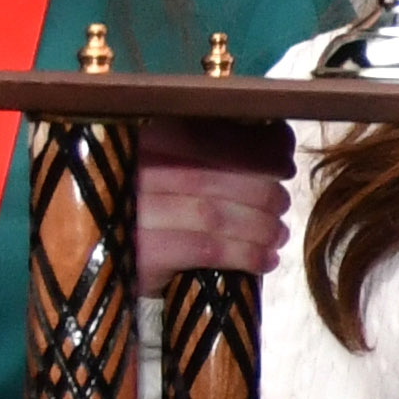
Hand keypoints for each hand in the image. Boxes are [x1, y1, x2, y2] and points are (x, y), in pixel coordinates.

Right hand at [135, 120, 293, 292]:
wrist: (113, 264)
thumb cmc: (162, 210)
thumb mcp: (180, 168)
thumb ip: (223, 147)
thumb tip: (280, 137)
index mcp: (146, 139)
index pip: (209, 135)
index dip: (257, 150)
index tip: (285, 165)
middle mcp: (134, 171)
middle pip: (215, 176)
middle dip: (263, 192)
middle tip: (282, 205)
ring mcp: (136, 213)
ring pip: (215, 214)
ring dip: (260, 226)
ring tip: (278, 235)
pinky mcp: (143, 253)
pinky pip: (207, 250)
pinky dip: (245, 253)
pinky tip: (266, 259)